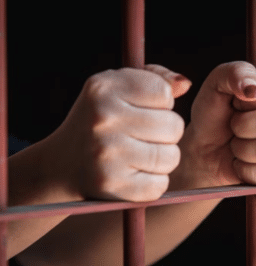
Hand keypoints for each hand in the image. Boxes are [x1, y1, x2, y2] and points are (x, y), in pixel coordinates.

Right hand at [56, 66, 191, 201]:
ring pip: (171, 157)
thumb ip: (154, 79)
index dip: (161, 105)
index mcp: (103, 88)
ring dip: (163, 159)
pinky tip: (135, 175)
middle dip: (166, 133)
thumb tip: (184, 84)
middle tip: (144, 138)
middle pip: (174, 126)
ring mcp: (107, 154)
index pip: (164, 93)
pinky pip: (160, 185)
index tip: (142, 112)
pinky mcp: (113, 185)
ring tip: (140, 156)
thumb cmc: (99, 123)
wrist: (61, 165)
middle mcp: (103, 119)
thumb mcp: (116, 90)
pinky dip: (154, 182)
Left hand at [177, 60, 255, 187]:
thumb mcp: (215, 84)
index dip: (249, 99)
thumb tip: (254, 90)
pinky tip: (242, 162)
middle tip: (234, 125)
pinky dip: (246, 170)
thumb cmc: (213, 113)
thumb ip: (235, 73)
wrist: (205, 150)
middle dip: (241, 126)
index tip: (237, 101)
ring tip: (237, 143)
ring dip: (242, 149)